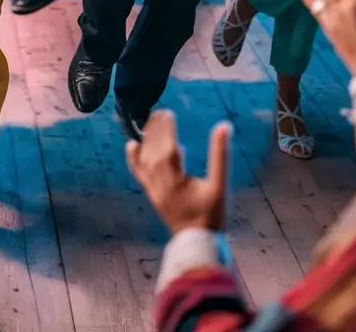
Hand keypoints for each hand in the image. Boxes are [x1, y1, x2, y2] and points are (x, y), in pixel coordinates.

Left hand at [125, 110, 230, 234]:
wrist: (197, 243)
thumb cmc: (212, 215)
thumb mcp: (220, 186)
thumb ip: (220, 155)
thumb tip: (223, 127)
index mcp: (176, 181)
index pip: (168, 148)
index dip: (166, 129)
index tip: (167, 112)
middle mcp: (160, 184)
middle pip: (154, 151)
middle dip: (156, 130)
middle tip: (159, 111)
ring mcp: (153, 190)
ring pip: (145, 160)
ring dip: (146, 140)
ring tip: (150, 122)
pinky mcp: (151, 194)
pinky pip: (138, 173)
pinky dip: (134, 158)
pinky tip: (132, 145)